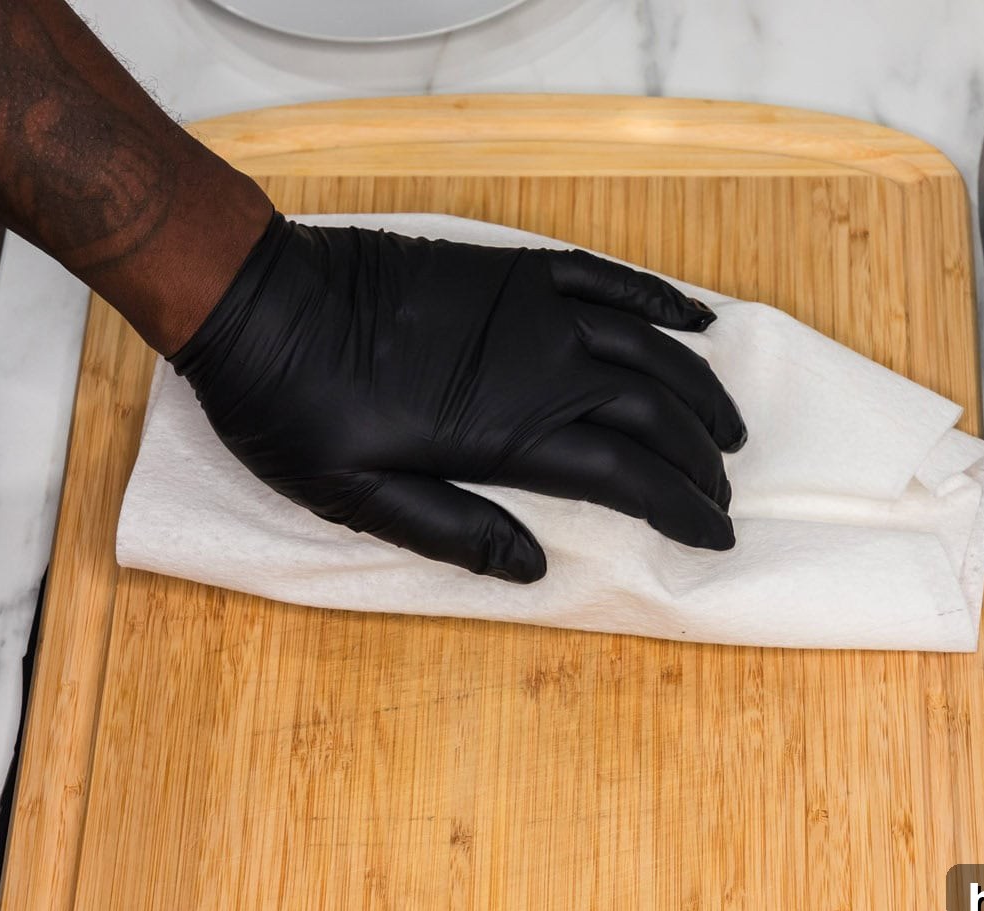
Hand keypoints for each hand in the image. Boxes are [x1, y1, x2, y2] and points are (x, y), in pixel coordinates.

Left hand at [171, 214, 746, 582]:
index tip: (715, 532)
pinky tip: (695, 319)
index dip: (681, 506)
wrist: (255, 302)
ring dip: (698, 388)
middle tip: (723, 492)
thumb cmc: (295, 409)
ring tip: (728, 428)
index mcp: (506, 433)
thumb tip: (534, 568)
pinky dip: (658, 299)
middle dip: (700, 458)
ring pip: (646, 346)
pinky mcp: (512, 269)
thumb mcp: (357, 497)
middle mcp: (538, 365)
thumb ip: (454, 531)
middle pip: (652, 411)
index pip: (627, 474)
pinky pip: (605, 277)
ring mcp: (530, 308)